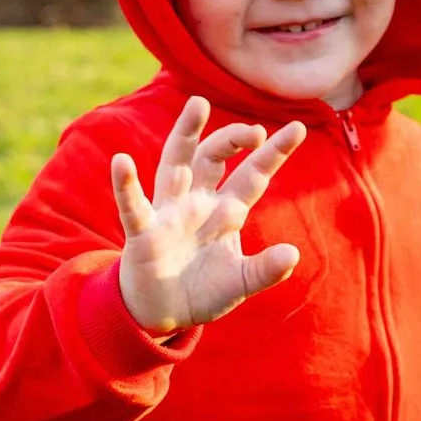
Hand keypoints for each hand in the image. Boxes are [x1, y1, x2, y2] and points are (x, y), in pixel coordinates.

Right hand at [110, 97, 304, 333]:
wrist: (162, 315)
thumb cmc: (202, 291)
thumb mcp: (240, 283)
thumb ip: (264, 270)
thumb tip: (293, 254)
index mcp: (226, 212)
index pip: (252, 175)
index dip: (273, 153)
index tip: (298, 128)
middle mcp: (197, 203)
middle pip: (213, 158)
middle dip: (232, 140)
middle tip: (255, 131)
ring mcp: (168, 214)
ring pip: (176, 164)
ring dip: (186, 135)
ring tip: (198, 105)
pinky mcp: (143, 233)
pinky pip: (133, 206)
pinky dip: (126, 186)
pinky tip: (122, 162)